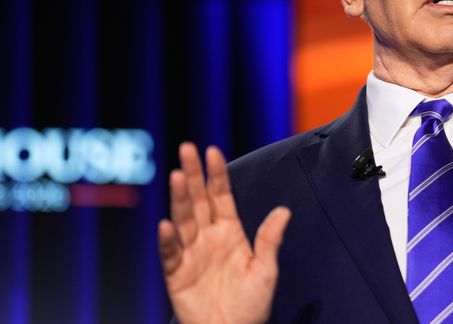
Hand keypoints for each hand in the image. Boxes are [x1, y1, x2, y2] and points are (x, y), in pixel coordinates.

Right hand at [158, 143, 291, 323]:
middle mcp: (207, 238)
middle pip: (198, 200)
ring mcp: (190, 254)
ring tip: (178, 176)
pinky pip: (170, 254)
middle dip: (193, 174)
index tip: (212, 150)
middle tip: (187, 148)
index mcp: (229, 232)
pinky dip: (167, 240)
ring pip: (183, 219)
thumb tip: (284, 210)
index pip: (221, 196)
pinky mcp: (176, 274)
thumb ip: (270, 240)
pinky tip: (166, 225)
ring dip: (180, 198)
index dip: (216, 174)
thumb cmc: (250, 306)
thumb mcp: (266, 271)